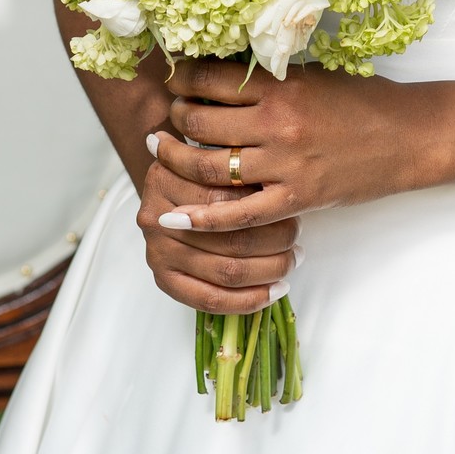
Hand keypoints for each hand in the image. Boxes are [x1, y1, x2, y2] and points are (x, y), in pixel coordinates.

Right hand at [136, 139, 299, 313]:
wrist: (171, 185)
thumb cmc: (203, 171)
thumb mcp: (214, 153)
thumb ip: (237, 167)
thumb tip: (281, 182)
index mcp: (168, 177)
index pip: (227, 201)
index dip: (265, 206)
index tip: (292, 205)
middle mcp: (157, 216)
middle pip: (230, 239)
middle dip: (275, 242)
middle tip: (297, 237)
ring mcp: (157, 252)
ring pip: (226, 272)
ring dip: (269, 271)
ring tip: (292, 260)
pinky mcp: (163, 280)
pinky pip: (210, 300)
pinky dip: (247, 301)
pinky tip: (273, 292)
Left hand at [148, 57, 433, 237]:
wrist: (408, 137)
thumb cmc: (363, 100)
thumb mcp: (313, 75)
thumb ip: (269, 77)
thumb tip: (217, 74)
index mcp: (282, 85)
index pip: (210, 79)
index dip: (181, 79)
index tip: (172, 79)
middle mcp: (278, 124)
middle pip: (201, 122)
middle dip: (175, 118)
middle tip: (168, 116)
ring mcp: (285, 165)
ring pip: (209, 167)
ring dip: (176, 160)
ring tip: (163, 151)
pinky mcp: (296, 198)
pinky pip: (237, 214)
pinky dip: (200, 219)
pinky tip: (173, 217)